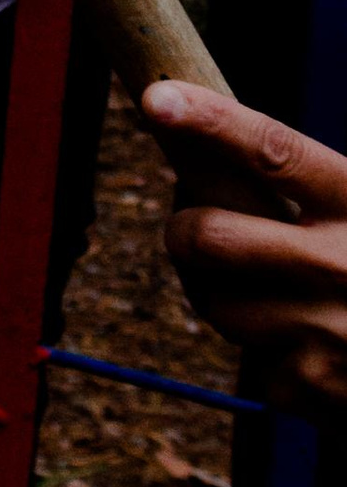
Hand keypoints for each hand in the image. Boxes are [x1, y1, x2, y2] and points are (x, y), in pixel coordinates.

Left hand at [144, 80, 346, 413]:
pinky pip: (252, 359)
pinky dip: (270, 352)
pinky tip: (311, 346)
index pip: (272, 151)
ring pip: (215, 302)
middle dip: (182, 228)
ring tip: (262, 289)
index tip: (157, 98)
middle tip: (190, 226)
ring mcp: (322, 332)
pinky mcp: (310, 387)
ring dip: (220, 293)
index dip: (210, 122)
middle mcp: (340, 266)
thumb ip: (321, 191)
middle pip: (210, 235)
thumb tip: (217, 149)